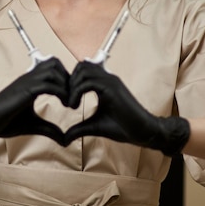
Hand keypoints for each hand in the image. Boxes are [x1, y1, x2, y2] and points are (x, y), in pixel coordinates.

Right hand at [0, 57, 68, 142]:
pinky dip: (60, 92)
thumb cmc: (4, 122)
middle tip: (73, 97)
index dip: (66, 78)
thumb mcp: (33, 126)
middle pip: (54, 62)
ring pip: (52, 69)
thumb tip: (66, 140)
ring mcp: (26, 82)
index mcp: (31, 82)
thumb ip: (50, 129)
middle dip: (68, 77)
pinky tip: (64, 105)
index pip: (53, 67)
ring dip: (66, 84)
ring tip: (70, 102)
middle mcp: (29, 78)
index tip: (72, 97)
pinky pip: (47, 83)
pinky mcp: (23, 90)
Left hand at [65, 61, 189, 154]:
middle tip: (66, 100)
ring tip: (71, 104)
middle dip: (69, 81)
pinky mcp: (113, 88)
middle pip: (81, 65)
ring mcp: (111, 81)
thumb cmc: (122, 127)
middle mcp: (107, 78)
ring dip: (72, 86)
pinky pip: (89, 82)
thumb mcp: (94, 127)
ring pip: (84, 70)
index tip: (66, 101)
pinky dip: (77, 92)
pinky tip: (75, 106)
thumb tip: (63, 139)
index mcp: (103, 83)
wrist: (142, 131)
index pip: (82, 70)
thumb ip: (78, 129)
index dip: (70, 83)